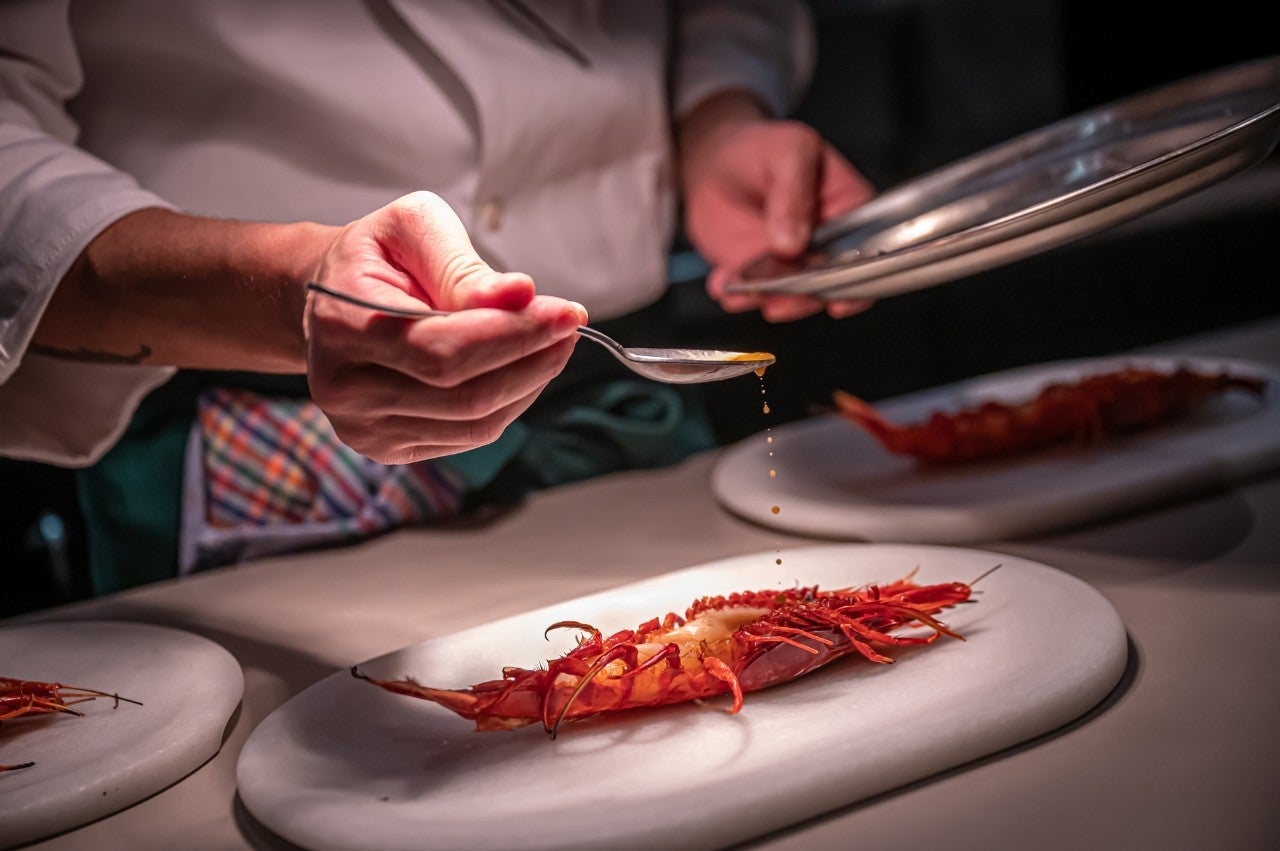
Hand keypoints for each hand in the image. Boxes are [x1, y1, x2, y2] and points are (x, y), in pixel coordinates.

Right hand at [305, 191, 586, 464]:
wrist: (333, 296)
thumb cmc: (380, 256)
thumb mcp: (414, 228)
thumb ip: (462, 265)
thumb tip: (519, 294)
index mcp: (343, 324)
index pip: (442, 350)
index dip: (514, 336)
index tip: (567, 313)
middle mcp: (343, 387)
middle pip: (464, 395)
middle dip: (531, 360)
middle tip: (569, 326)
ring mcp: (363, 427)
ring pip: (475, 422)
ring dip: (529, 383)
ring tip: (551, 342)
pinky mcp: (387, 448)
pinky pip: (470, 435)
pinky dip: (510, 402)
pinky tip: (521, 368)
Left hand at [678, 92, 875, 321]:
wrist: (718, 156)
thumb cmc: (765, 147)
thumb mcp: (789, 151)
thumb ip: (794, 192)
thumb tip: (792, 243)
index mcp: (851, 213)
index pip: (867, 254)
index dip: (857, 282)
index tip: (836, 299)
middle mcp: (825, 247)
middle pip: (828, 285)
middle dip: (804, 297)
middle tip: (780, 297)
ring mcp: (791, 265)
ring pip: (788, 297)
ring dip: (766, 299)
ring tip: (745, 290)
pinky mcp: (758, 274)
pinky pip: (749, 294)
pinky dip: (736, 294)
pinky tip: (724, 285)